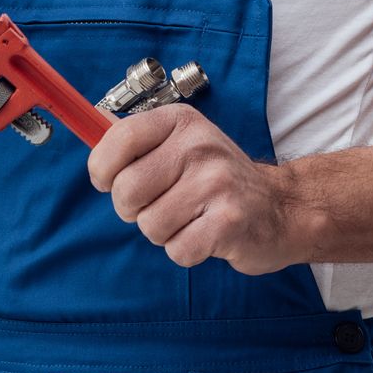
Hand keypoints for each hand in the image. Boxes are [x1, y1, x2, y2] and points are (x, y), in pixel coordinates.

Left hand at [86, 104, 300, 275]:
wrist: (282, 207)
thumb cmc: (218, 179)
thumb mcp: (182, 144)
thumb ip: (138, 146)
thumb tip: (91, 151)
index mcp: (181, 121)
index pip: (120, 139)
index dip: (102, 168)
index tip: (108, 181)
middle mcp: (199, 146)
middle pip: (127, 190)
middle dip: (133, 209)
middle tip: (161, 205)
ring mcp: (217, 184)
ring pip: (149, 225)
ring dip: (163, 232)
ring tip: (190, 218)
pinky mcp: (228, 223)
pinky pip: (176, 249)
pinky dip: (185, 250)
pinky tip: (206, 234)